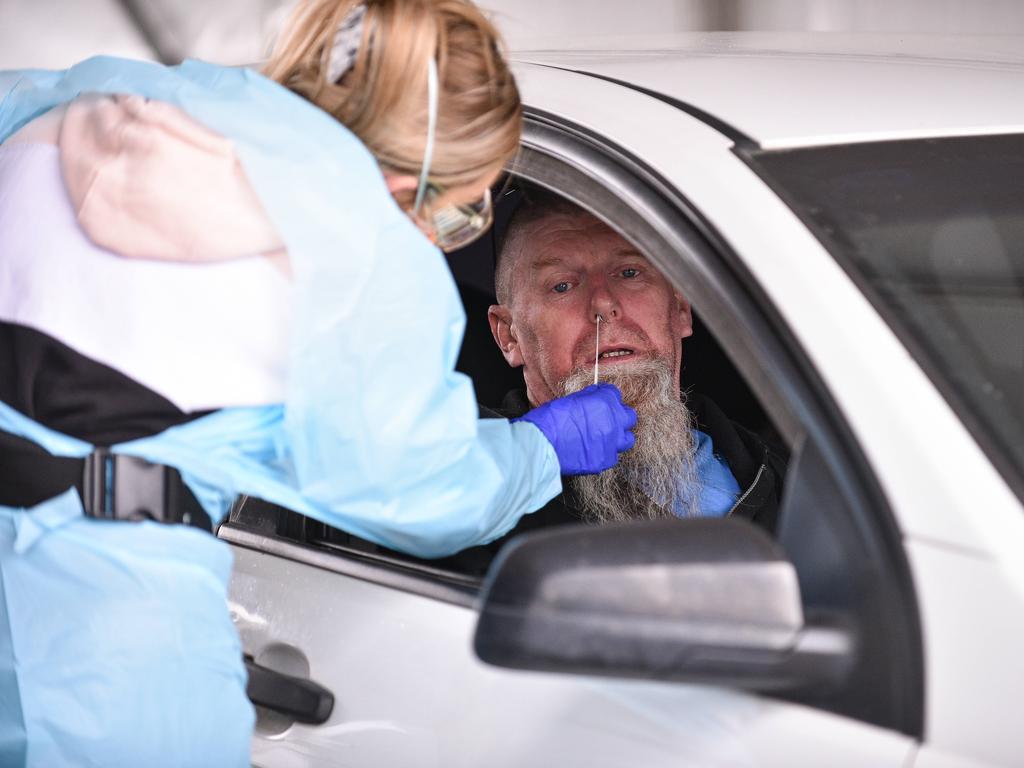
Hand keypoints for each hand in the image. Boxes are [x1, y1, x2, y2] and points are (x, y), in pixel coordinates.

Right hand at [514, 383, 636, 474]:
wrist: (542, 445)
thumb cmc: (550, 420)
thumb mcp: (569, 400)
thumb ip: (587, 398)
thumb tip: (593, 396)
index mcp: (604, 402)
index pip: (615, 394)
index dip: (605, 397)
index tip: (599, 400)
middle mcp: (613, 422)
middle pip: (629, 416)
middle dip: (619, 416)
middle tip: (607, 418)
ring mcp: (611, 443)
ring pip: (627, 439)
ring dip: (618, 436)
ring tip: (605, 437)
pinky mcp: (604, 461)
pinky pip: (612, 456)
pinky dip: (605, 453)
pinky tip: (593, 451)